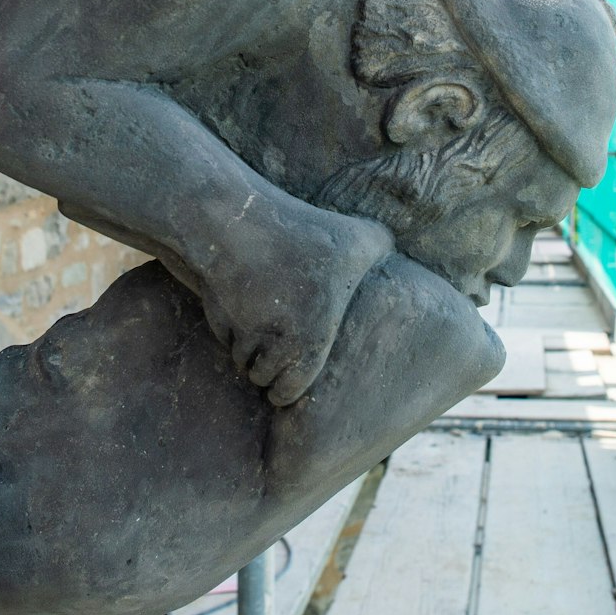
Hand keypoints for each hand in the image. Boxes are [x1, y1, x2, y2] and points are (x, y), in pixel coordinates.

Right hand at [198, 209, 393, 405]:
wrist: (240, 222)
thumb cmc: (307, 235)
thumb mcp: (361, 239)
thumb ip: (383, 248)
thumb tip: (401, 250)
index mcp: (310, 340)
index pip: (289, 393)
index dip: (288, 391)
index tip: (289, 383)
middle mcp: (272, 345)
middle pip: (259, 378)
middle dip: (265, 371)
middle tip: (276, 357)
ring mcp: (239, 331)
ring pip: (239, 358)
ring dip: (247, 352)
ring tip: (261, 332)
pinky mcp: (214, 315)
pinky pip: (222, 334)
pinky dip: (229, 329)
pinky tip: (241, 308)